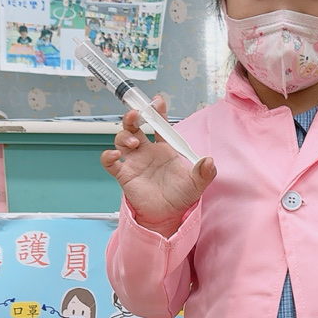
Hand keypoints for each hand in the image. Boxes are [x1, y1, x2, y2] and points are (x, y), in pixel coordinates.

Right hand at [100, 97, 215, 237]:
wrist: (167, 216)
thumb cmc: (180, 196)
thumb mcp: (197, 184)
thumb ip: (205, 172)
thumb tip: (209, 161)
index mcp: (164, 148)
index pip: (158, 124)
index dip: (157, 112)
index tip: (157, 101)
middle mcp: (146, 151)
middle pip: (134, 126)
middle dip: (133, 117)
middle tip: (137, 113)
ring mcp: (134, 162)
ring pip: (121, 139)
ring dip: (124, 135)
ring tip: (134, 142)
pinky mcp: (124, 175)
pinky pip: (110, 163)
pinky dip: (108, 157)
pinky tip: (114, 155)